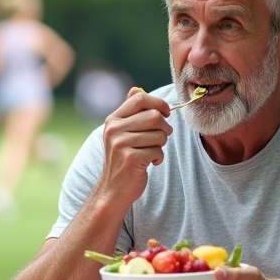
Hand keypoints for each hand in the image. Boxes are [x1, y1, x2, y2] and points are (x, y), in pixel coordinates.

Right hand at [93, 88, 172, 210]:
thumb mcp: (121, 133)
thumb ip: (130, 112)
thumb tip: (136, 89)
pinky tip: (150, 163)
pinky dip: (159, 158)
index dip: (159, 103)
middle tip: (162, 137)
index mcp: (113, 120)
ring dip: (161, 145)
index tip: (166, 113)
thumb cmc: (123, 159)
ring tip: (152, 152)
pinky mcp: (130, 159)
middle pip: (154, 116)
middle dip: (165, 127)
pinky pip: (158, 151)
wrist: (113, 190)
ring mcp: (121, 144)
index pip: (140, 98)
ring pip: (159, 134)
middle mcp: (114, 130)